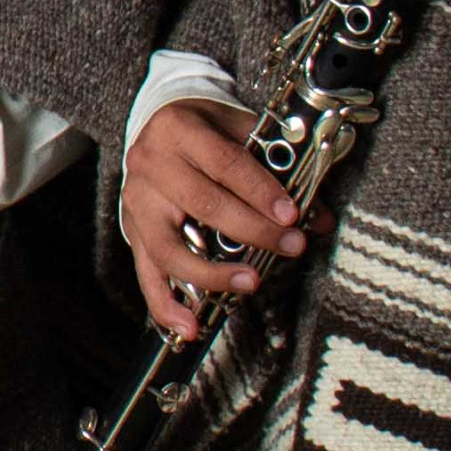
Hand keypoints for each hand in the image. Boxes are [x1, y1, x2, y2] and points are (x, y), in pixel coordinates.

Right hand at [118, 98, 302, 341]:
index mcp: (178, 131)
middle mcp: (151, 165)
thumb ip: (278, 169)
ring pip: (169, 246)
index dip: (260, 192)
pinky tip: (189, 327)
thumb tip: (318, 217)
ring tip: (251, 283)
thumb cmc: (206, 129)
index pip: (224, 164)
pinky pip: (146, 273)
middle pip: (202, 205)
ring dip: (213, 272)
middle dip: (253, 231)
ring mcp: (137, 201)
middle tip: (291, 246)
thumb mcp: (241, 131)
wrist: (158, 124)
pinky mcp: (132, 230)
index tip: (293, 216)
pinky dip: (166, 304)